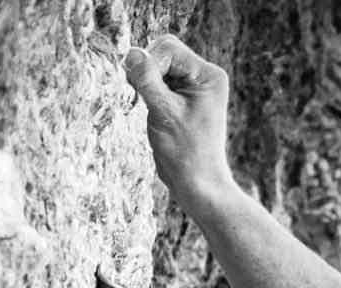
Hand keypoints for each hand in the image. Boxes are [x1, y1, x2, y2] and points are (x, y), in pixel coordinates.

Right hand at [124, 35, 234, 210]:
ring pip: (157, 69)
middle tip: (143, 99)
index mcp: (208, 76)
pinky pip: (157, 85)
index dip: (148, 62)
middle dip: (147, 73)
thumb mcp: (164, 113)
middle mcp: (203, 78)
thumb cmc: (186, 154)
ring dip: (146, 86)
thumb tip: (131, 53)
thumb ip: (147, 80)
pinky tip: (155, 116)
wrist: (198, 186)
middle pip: (163, 54)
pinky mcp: (181, 101)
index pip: (169, 48)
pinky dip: (148, 95)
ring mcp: (192, 89)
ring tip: (154, 113)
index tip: (138, 87)